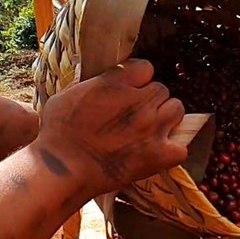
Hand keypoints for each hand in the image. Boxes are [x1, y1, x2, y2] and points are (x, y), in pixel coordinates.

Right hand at [35, 59, 186, 195]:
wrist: (63, 171)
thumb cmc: (58, 135)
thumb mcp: (67, 95)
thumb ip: (94, 85)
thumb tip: (104, 82)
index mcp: (116, 83)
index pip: (145, 67)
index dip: (139, 78)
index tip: (131, 88)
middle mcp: (140, 102)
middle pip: (162, 89)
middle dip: (151, 100)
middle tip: (137, 114)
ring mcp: (153, 128)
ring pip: (177, 109)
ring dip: (166, 117)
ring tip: (151, 129)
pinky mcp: (161, 154)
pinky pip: (182, 146)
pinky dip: (173, 150)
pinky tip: (158, 153)